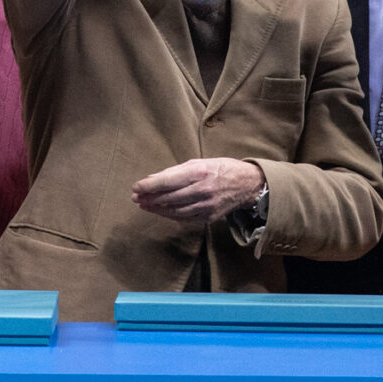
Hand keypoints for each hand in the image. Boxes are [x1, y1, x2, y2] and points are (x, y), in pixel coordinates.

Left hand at [131, 157, 265, 222]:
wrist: (247, 184)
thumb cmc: (221, 169)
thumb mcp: (199, 162)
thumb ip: (175, 171)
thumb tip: (152, 179)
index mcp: (199, 172)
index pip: (167, 181)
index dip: (149, 186)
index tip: (135, 187)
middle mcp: (202, 190)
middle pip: (169, 198)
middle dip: (149, 199)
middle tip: (136, 198)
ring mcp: (206, 206)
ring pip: (175, 211)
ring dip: (157, 209)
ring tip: (145, 205)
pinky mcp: (209, 217)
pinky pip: (185, 219)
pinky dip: (171, 216)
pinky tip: (162, 212)